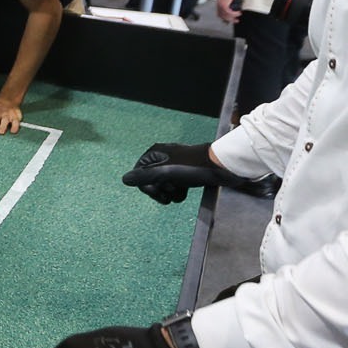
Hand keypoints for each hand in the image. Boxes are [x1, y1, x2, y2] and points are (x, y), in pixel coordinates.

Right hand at [122, 141, 260, 203]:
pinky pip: (174, 185)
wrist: (222, 168)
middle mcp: (162, 157)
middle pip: (150, 181)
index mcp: (155, 153)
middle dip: (159, 191)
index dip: (147, 186)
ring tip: (179, 193)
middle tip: (170, 193)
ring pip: (163, 185)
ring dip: (169, 193)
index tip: (158, 191)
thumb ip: (144, 177)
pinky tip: (184, 193)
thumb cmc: (193, 168)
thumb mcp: (166, 173)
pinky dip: (177, 192)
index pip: (139, 174)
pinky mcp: (185, 173)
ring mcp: (174, 165)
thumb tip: (125, 180)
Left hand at [217, 0, 241, 24]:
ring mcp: (220, 6)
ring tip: (239, 16)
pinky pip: (229, 12)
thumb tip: (237, 6)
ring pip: (226, 15)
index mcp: (219, 4)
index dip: (225, 18)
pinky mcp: (224, 5)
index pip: (220, 14)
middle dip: (229, 20)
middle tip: (236, 21)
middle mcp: (218, 5)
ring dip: (233, 17)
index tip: (231, 20)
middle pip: (223, 16)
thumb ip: (232, 2)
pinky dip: (234, 14)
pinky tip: (239, 13)